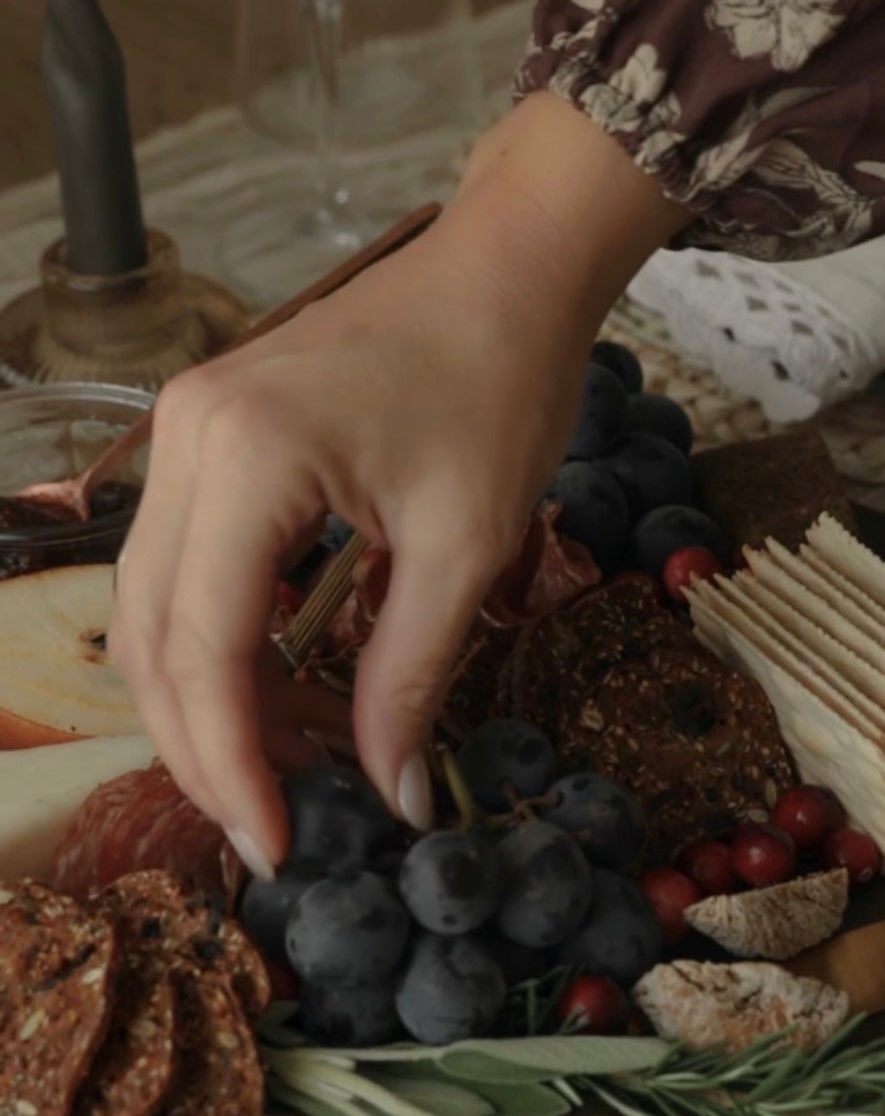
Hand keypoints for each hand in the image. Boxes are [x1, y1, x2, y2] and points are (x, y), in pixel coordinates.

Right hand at [109, 94, 687, 874]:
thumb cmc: (500, 384)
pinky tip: (278, 694)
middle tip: (272, 828)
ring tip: (282, 773)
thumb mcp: (467, 546)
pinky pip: (182, 566)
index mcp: (245, 458)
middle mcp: (184, 441)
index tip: (276, 847)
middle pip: (149, 636)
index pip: (203, 646)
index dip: (231, 763)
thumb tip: (395, 797)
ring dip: (203, 702)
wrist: (505, 269)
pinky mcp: (205, 437)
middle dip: (202, 747)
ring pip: (149, 607)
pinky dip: (218, 643)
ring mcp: (182, 432)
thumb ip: (413, 676)